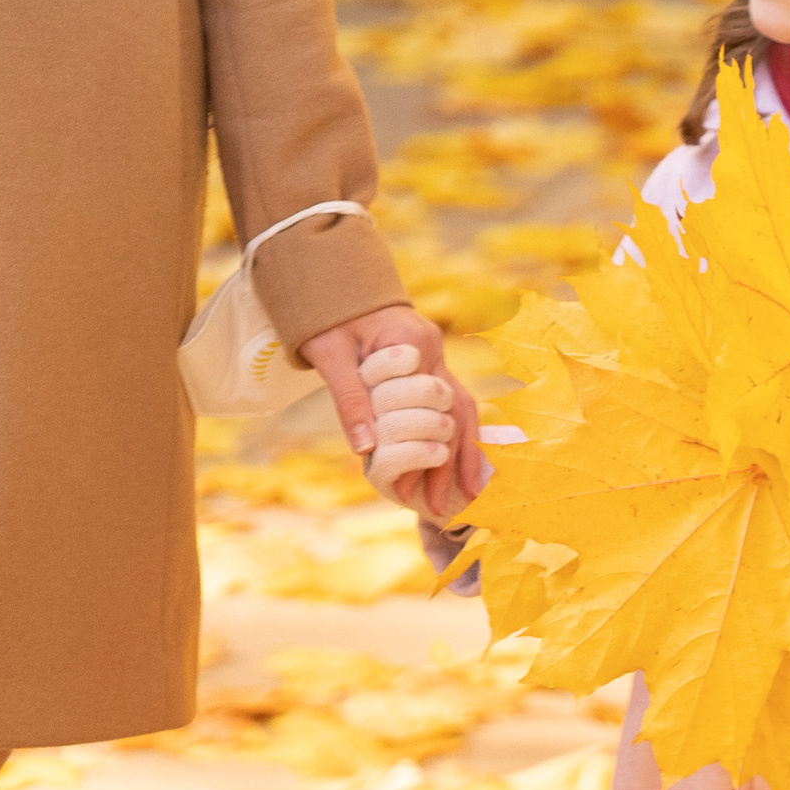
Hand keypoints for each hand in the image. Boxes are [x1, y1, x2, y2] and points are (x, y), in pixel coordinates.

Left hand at [301, 303, 485, 526]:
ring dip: (461, 454)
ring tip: (461, 496)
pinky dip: (455, 436)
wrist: (334, 283)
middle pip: (456, 414)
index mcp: (414, 344)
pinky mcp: (430, 366)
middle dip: (450, 462)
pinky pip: (453, 405)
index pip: (429, 407)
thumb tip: (367, 449)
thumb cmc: (327, 314)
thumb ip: (350, 398)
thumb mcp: (330, 354)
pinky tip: (455, 466)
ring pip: (463, 411)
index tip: (403, 488)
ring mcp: (437, 357)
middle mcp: (435, 351)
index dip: (421, 451)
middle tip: (437, 506)